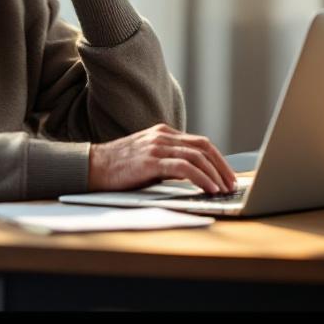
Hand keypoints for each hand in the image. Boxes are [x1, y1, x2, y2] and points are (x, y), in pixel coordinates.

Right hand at [87, 124, 238, 194]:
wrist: (91, 166)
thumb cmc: (119, 167)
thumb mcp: (148, 158)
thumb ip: (169, 161)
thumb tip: (195, 176)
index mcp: (164, 133)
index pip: (200, 143)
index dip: (218, 159)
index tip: (227, 175)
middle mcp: (162, 136)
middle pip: (204, 146)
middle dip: (222, 166)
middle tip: (232, 184)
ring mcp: (156, 147)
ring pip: (197, 156)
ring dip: (214, 174)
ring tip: (223, 190)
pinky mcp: (150, 161)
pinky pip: (184, 168)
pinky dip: (200, 178)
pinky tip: (208, 189)